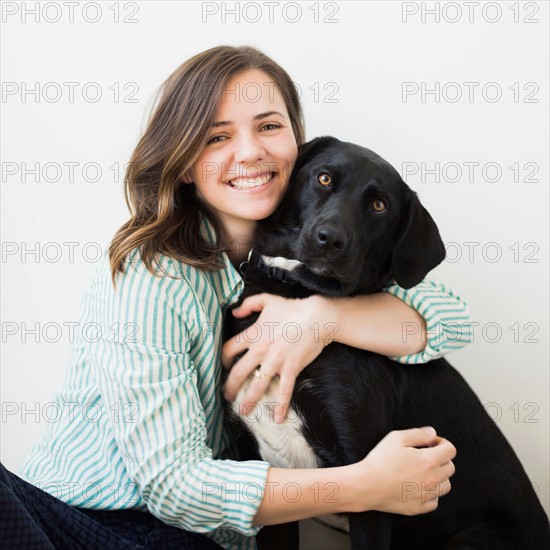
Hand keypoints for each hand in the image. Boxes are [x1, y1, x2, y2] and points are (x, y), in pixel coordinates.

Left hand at [222, 293, 335, 422]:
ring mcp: (275, 362)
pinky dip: (281, 406)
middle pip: (238, 372)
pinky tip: (277, 418)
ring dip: (249, 400)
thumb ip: (248, 304)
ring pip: (256, 385)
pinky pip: (284, 391)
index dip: (222, 359)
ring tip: (244, 411)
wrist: (317, 317)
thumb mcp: (267, 300)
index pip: (229, 350)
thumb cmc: (292, 308)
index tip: (223, 366)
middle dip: (230, 387)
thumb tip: (234, 311)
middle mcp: (260, 350)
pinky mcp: (291, 369)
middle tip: (227, 396)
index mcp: (253, 334)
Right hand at [349, 427, 455, 514]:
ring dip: (439, 477)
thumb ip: (419, 434)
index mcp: (429, 460)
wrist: (367, 485)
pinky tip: (418, 487)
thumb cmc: (380, 459)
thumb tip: (433, 433)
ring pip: (446, 486)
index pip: (450, 450)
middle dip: (441, 458)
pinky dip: (431, 494)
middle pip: (450, 467)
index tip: (430, 442)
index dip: (442, 442)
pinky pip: (435, 501)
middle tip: (425, 455)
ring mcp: (426, 496)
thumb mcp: (396, 437)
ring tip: (424, 472)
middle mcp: (433, 480)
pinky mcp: (418, 508)